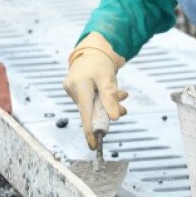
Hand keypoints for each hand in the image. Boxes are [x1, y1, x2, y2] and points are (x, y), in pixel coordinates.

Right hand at [62, 33, 128, 148]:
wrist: (92, 51)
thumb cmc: (100, 63)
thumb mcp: (108, 78)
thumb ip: (110, 98)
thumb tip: (115, 117)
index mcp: (79, 86)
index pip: (85, 113)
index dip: (90, 130)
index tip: (94, 145)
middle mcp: (72, 90)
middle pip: (91, 111)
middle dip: (107, 112)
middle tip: (123, 109)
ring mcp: (72, 91)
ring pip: (92, 106)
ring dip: (106, 104)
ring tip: (121, 94)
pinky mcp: (75, 92)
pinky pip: (90, 101)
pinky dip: (101, 100)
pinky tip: (111, 93)